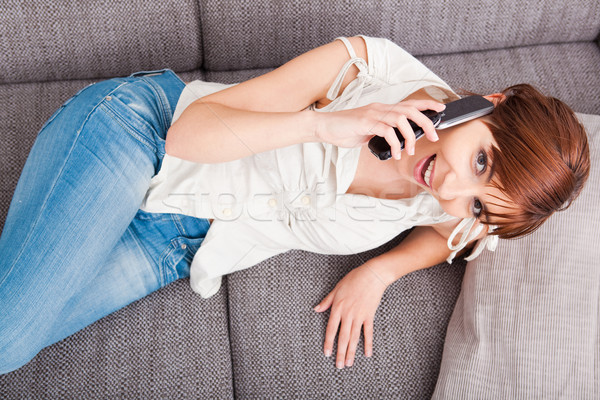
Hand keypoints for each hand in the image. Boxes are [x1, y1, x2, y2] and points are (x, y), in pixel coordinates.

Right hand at [313, 99, 444, 158]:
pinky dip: (395, 144)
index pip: (409, 103)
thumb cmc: (344, 130)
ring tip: (410, 150)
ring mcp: (373, 114)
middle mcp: (380, 109)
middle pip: (410, 110)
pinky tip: (395, 153)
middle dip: (426, 122)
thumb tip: (393, 141)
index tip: (441, 109)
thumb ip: (380, 133)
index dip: (427, 104)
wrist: (324, 127)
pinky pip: (387, 131)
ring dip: (410, 136)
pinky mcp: (365, 123)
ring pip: (401, 119)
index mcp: (382, 109)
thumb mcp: (367, 131)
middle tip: (433, 136)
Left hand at [313, 263, 388, 368]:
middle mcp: (348, 314)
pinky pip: (368, 332)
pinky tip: (367, 354)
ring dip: (351, 351)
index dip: (328, 342)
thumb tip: (316, 309)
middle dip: (340, 353)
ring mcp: (359, 316)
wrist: (372, 275)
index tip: (327, 353)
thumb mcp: (337, 288)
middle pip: (343, 337)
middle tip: (339, 366)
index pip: (331, 329)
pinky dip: (368, 344)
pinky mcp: (369, 316)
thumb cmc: (354, 279)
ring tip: (349, 363)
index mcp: (338, 307)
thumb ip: (327, 301)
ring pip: (354, 337)